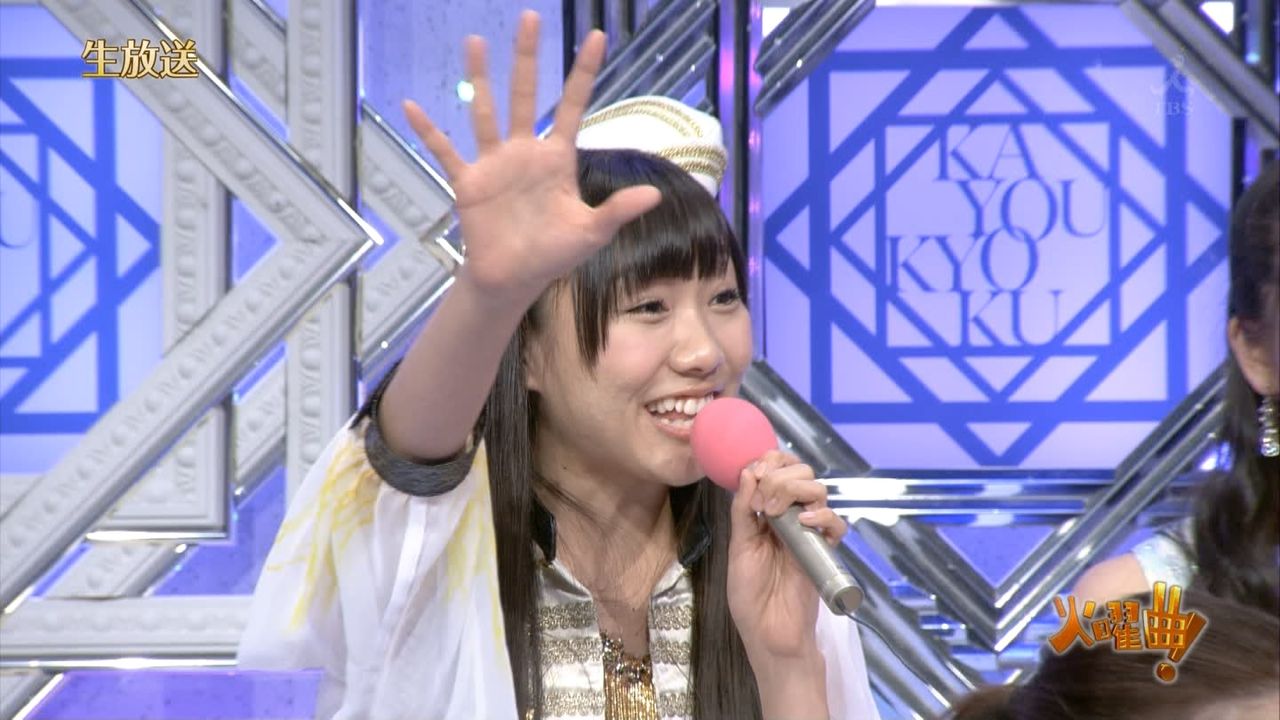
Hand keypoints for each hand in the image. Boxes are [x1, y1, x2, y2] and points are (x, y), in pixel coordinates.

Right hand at [402, 11, 661, 305]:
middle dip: (528, 57)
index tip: (595, 36)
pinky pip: (445, 152)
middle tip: (531, 17)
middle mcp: (524, 152)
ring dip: (480, 78)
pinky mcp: (468, 182)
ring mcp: (495, 164)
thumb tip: (655, 195)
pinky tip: (411, 105)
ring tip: (475, 41)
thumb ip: (617, 210)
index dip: (584, 72)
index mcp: (556, 159)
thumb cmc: (554, 255)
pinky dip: (428, 131)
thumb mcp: (591, 232)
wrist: (514, 280)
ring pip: (486, 112)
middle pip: (527, 94)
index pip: (573, 106)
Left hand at [726, 450, 847, 662]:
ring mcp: (808, 532)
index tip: (758, 471)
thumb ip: (743, 510)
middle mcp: (789, 517)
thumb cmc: (749, 595)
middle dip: (781, 475)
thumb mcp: (738, 547)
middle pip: (800, 473)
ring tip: (778, 514)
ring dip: (797, 490)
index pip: (777, 470)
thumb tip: (749, 472)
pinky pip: (836, 524)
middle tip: (766, 500)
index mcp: (765, 512)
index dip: (771, 462)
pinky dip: (824, 516)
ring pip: (818, 490)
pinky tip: (807, 522)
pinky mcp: (824, 550)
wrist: (769, 633)